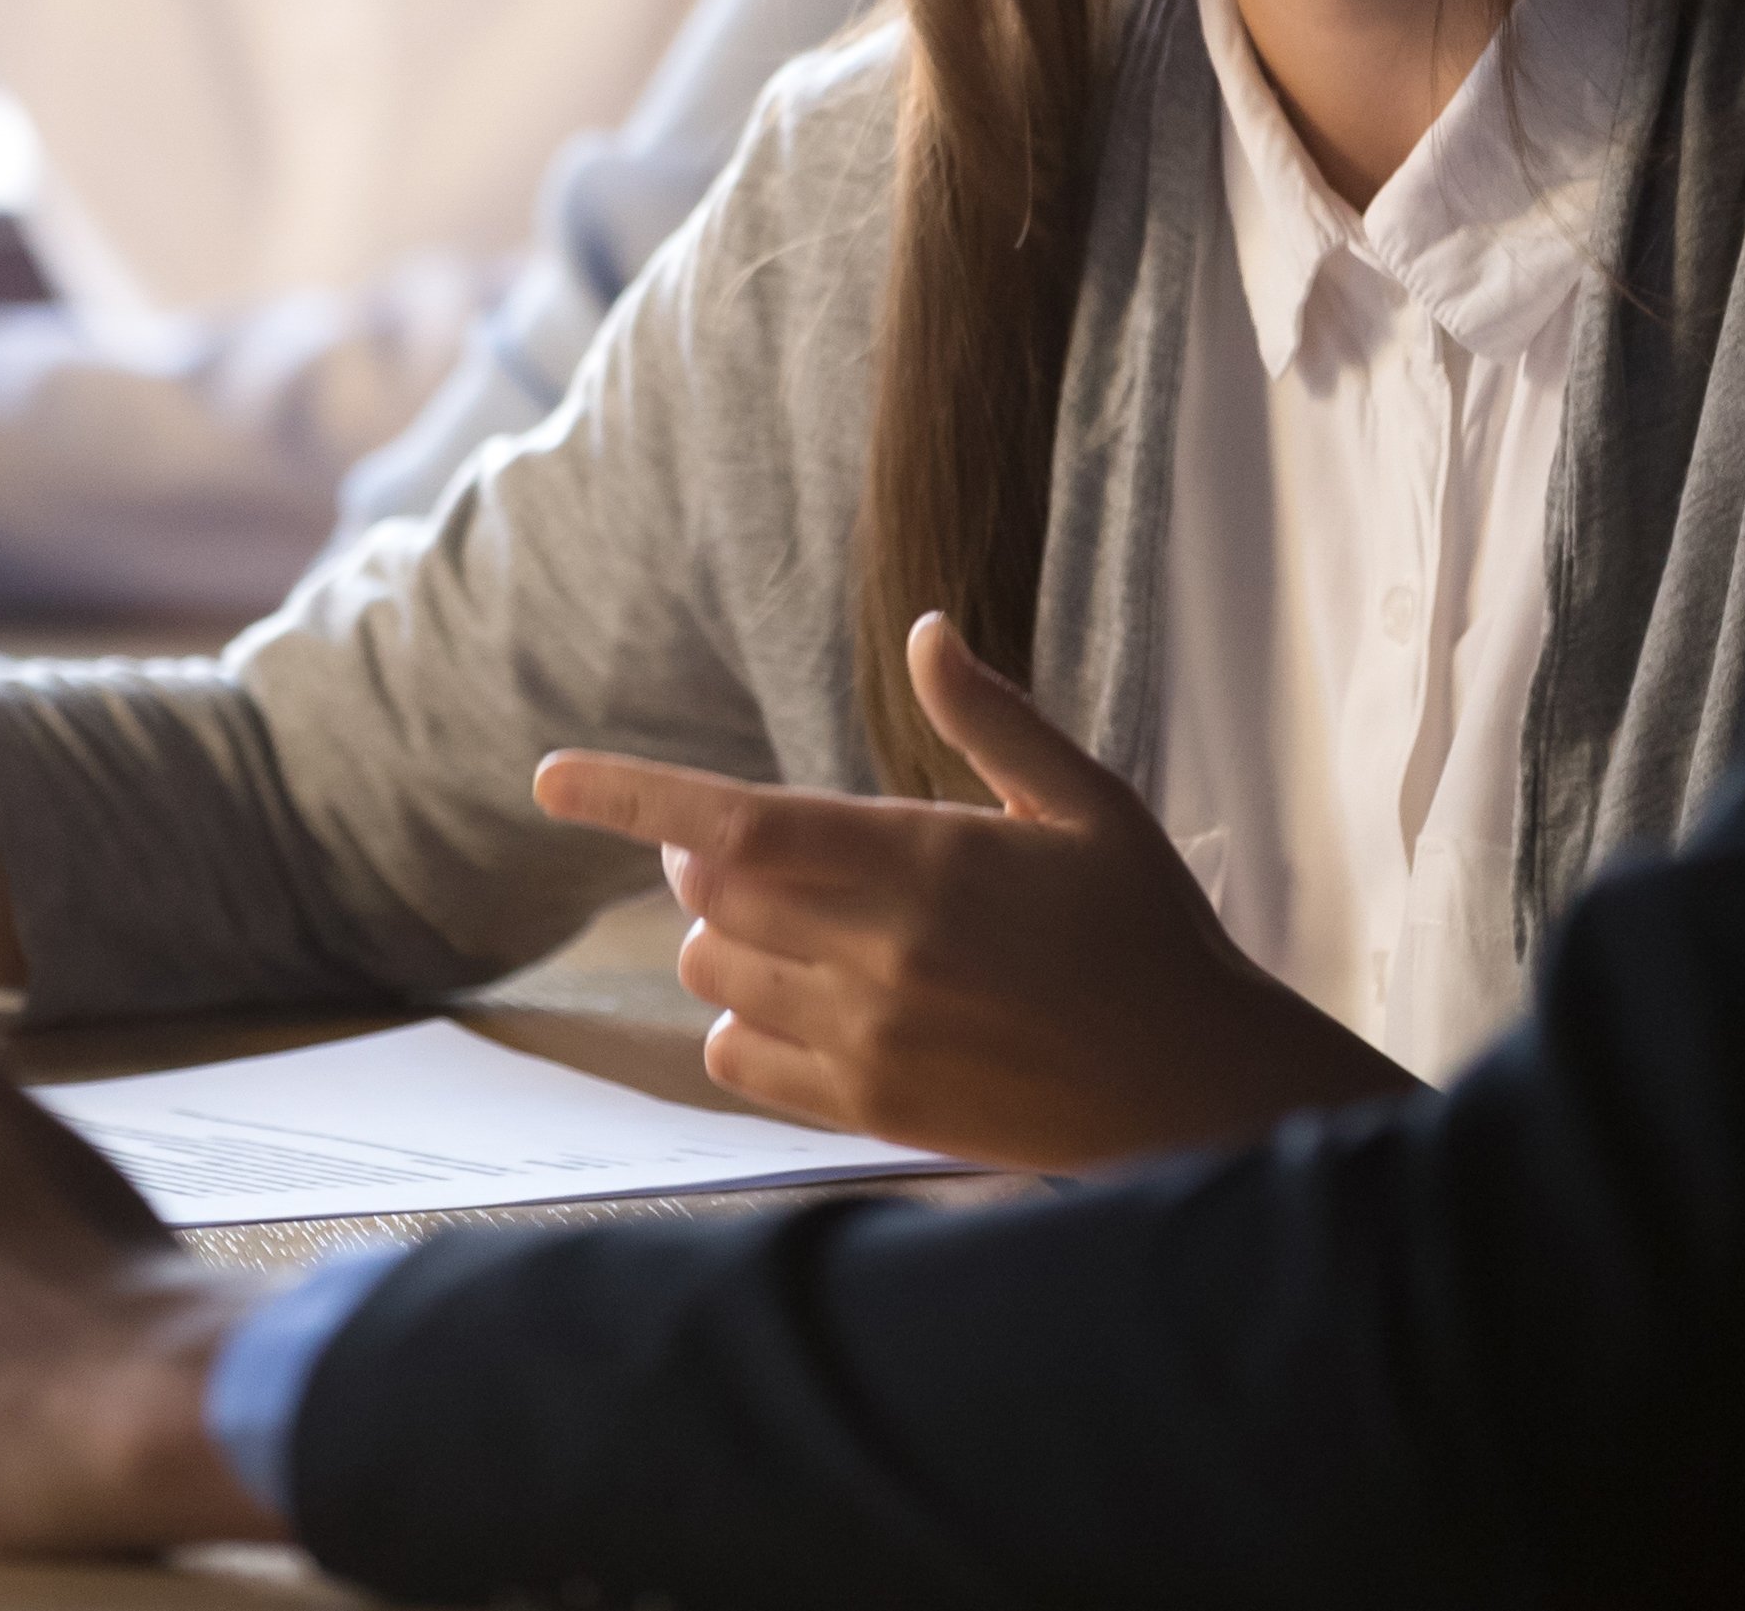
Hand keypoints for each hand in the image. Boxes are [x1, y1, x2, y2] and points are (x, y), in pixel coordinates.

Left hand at [535, 609, 1420, 1171]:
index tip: (548, 777)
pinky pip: (736, 1062)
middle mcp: (878, 952)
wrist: (1196, 1087)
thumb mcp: (1089, 806)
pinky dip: (743, 1028)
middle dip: (711, 861)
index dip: (628, 794)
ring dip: (730, 942)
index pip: (734, 820)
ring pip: (714, 977)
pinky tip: (809, 1008)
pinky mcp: (869, 1111)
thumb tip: (924, 632)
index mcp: (923, 859)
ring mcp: (866, 1040)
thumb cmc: (1149, 933)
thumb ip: (992, 720)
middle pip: (709, 895)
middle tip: (775, 852)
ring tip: (809, 931)